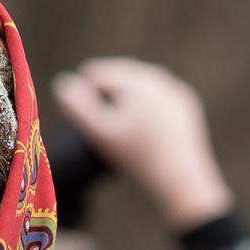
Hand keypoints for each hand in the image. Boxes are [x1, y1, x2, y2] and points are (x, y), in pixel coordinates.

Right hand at [49, 58, 235, 230]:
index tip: (73, 92)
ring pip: (144, 81)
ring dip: (127, 86)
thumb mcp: (102, 133)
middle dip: (106, 80)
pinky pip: (161, 93)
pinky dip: (147, 97)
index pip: (101, 74)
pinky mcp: (186, 105)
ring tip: (112, 95)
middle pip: (124, 73)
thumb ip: (79, 107)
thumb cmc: (136, 157)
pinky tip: (138, 105)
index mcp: (136, 82)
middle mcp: (159, 79)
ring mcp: (176, 91)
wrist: (180, 177)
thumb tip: (63, 81)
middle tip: (90, 85)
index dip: (84, 83)